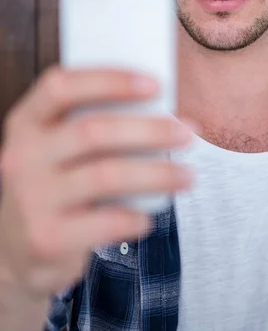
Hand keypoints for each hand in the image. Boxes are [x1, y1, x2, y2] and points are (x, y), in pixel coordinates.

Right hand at [0, 67, 195, 300]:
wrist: (15, 251)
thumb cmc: (53, 185)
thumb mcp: (55, 150)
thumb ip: (89, 126)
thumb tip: (161, 112)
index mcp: (26, 123)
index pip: (61, 86)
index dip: (110, 80)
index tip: (156, 84)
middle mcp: (22, 157)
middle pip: (92, 131)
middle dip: (149, 129)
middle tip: (188, 133)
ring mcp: (32, 198)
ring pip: (106, 175)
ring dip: (157, 173)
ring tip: (188, 176)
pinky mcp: (47, 237)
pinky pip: (107, 221)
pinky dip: (137, 216)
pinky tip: (150, 216)